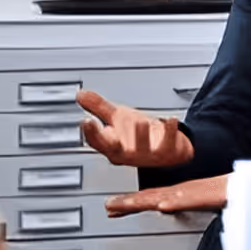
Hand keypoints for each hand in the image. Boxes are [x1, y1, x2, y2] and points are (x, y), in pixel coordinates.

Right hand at [77, 89, 193, 167]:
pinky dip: (170, 131)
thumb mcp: (117, 118)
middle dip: (111, 143)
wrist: (166, 148)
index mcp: (113, 146)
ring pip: (143, 148)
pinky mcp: (168, 151)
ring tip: (141, 122)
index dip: (91, 132)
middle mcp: (128, 153)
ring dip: (142, 136)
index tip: (86, 121)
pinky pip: (168, 143)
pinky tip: (170, 119)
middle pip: (116, 149)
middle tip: (108, 128)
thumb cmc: (139, 135)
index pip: (97, 141)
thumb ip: (99, 107)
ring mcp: (148, 154)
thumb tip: (80, 94)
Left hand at [105, 175, 229, 217]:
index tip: (114, 207)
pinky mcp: (208, 194)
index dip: (132, 202)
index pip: (153, 198)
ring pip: (165, 197)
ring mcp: (195, 193)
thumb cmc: (231, 192)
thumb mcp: (206, 202)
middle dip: (129, 202)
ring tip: (124, 205)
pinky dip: (174, 202)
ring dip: (143, 201)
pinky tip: (162, 205)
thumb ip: (190, 206)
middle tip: (108, 206)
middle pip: (152, 197)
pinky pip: (189, 200)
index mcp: (184, 193)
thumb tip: (173, 211)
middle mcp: (185, 191)